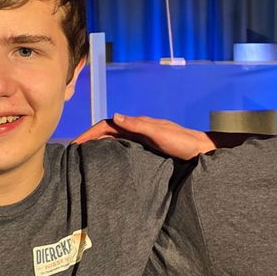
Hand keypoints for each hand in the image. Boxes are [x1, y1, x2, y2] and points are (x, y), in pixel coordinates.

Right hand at [71, 113, 215, 159]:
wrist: (201, 150)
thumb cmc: (183, 142)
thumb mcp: (160, 133)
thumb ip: (138, 125)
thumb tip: (115, 116)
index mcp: (139, 123)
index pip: (108, 124)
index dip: (91, 131)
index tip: (77, 142)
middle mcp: (139, 128)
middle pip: (109, 130)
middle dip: (91, 137)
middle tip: (75, 150)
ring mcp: (144, 137)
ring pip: (115, 138)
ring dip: (100, 143)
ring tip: (86, 155)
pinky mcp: (149, 146)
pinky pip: (124, 145)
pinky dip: (112, 149)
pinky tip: (109, 159)